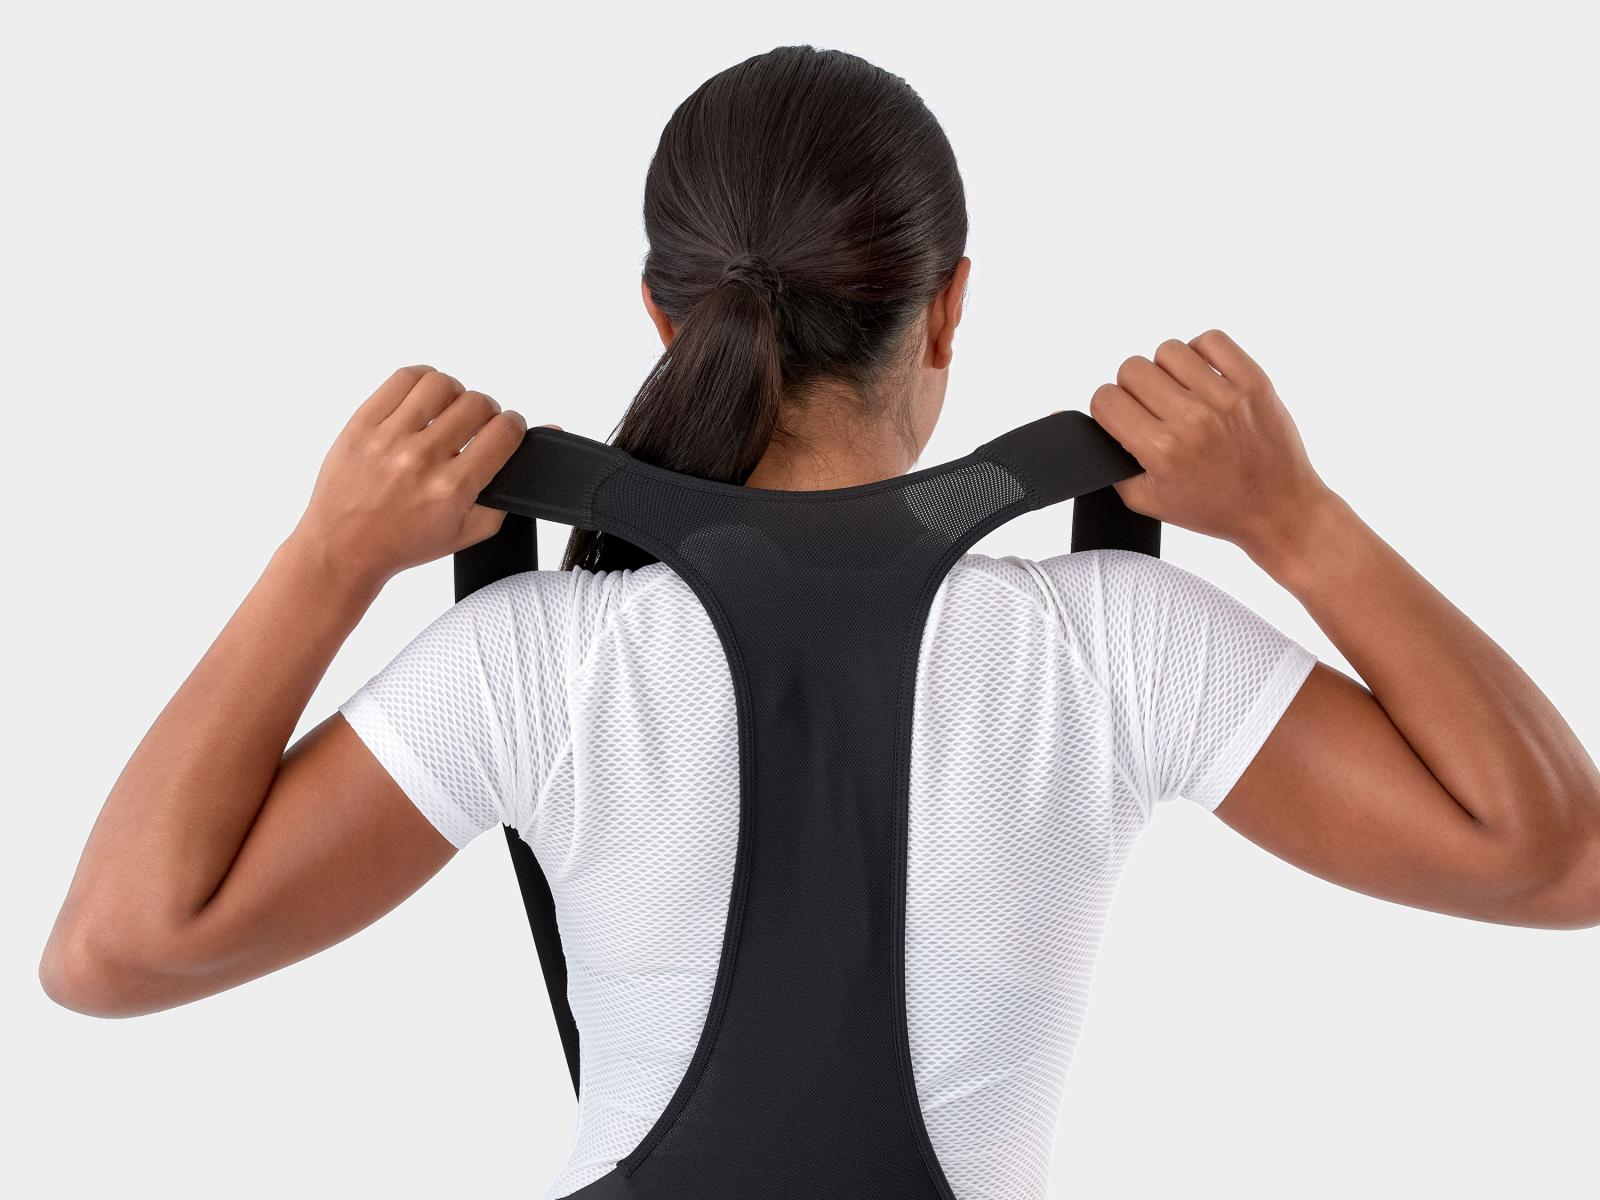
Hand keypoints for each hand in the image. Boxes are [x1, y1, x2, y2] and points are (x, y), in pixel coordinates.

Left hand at [288, 365, 543, 591]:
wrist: (343, 547)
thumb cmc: (405, 541)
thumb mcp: (470, 530)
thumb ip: (509, 491)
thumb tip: (544, 435)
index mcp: (452, 489)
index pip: (504, 432)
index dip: (513, 426)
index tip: (506, 431)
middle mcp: (421, 460)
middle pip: (477, 404)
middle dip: (486, 413)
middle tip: (476, 428)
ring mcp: (388, 438)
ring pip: (442, 384)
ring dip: (455, 394)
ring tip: (448, 412)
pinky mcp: (362, 422)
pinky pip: (403, 378)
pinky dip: (423, 382)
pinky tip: (424, 401)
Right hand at [1088, 330, 1332, 558]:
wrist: (1277, 509)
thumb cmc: (1214, 507)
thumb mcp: (1147, 500)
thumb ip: (1110, 463)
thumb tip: (1087, 425)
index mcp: (1161, 451)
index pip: (1106, 399)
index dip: (1108, 409)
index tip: (1122, 419)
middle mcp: (1192, 420)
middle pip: (1132, 368)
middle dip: (1133, 389)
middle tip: (1152, 410)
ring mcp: (1225, 397)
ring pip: (1168, 350)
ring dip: (1166, 369)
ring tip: (1179, 393)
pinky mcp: (1254, 382)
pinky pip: (1211, 340)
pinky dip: (1201, 354)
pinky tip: (1202, 379)